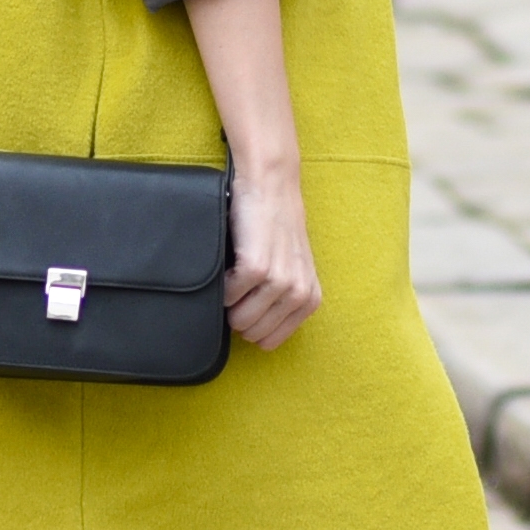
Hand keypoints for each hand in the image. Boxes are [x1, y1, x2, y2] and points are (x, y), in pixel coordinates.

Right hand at [225, 162, 321, 349]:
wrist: (270, 187)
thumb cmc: (274, 227)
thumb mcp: (291, 269)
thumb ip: (281, 302)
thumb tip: (251, 331)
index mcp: (309, 299)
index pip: (269, 342)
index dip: (251, 324)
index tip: (249, 300)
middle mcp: (299, 293)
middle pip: (251, 333)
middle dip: (238, 313)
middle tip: (241, 284)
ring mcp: (279, 282)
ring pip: (238, 320)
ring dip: (229, 300)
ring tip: (237, 272)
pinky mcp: (257, 268)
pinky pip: (226, 297)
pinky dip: (221, 283)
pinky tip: (231, 263)